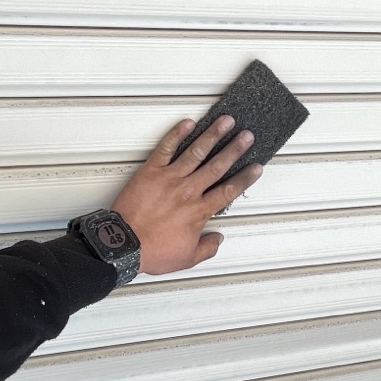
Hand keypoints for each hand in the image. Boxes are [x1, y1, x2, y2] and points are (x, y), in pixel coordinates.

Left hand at [110, 116, 263, 275]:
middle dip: (234, 149)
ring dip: (213, 135)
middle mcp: (188, 191)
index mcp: (199, 211)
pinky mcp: (151, 171)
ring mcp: (170, 178)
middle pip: (217, 165)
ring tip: (226, 122)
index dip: (245, 178)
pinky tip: (187, 123)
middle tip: (247, 136)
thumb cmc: (152, 251)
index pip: (229, 190)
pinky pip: (166, 148)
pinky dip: (177, 134)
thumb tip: (217, 239)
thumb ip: (206, 248)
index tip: (256, 168)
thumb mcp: (187, 258)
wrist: (124, 244)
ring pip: (196, 152)